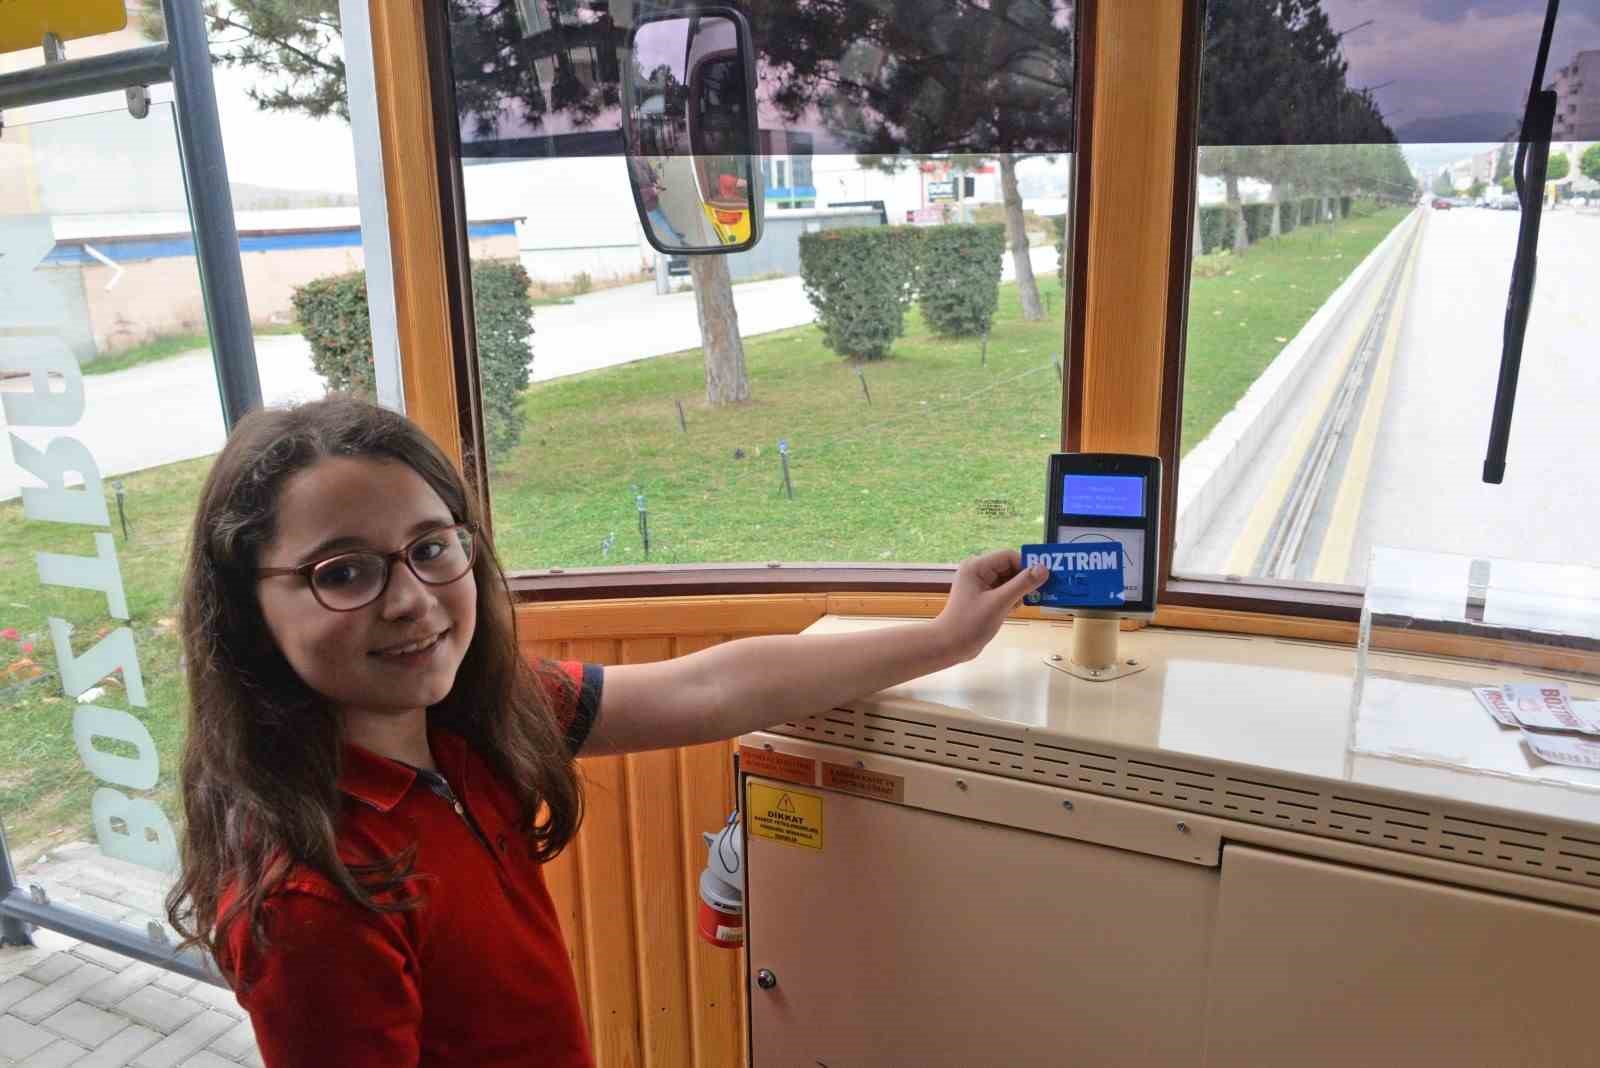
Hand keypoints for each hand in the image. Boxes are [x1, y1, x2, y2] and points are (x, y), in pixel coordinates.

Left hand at [932, 549, 1048, 662]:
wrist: (950, 646)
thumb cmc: (970, 623)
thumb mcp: (999, 603)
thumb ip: (1022, 584)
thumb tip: (1043, 569)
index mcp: (977, 567)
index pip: (1009, 556)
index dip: (1026, 566)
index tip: (1042, 580)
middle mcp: (978, 571)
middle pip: (1010, 567)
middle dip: (1023, 580)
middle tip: (1036, 594)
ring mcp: (980, 585)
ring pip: (1009, 580)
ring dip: (1018, 591)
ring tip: (1018, 605)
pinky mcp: (984, 597)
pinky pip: (1004, 591)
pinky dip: (1012, 598)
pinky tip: (1011, 610)